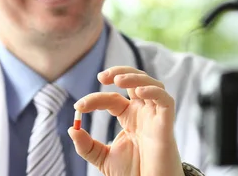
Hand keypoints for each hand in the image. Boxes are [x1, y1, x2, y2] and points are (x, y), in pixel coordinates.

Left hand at [68, 66, 184, 175]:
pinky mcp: (166, 125)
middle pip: (135, 81)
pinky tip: (139, 92)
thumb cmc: (132, 173)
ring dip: (135, 77)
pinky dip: (154, 91)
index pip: (112, 99)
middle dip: (119, 72)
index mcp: (129, 117)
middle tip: (101, 76)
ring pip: (152, 84)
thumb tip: (71, 129)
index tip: (78, 107)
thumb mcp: (102, 159)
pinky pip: (166, 101)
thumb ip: (86, 146)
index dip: (95, 99)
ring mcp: (155, 117)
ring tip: (117, 80)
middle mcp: (143, 113)